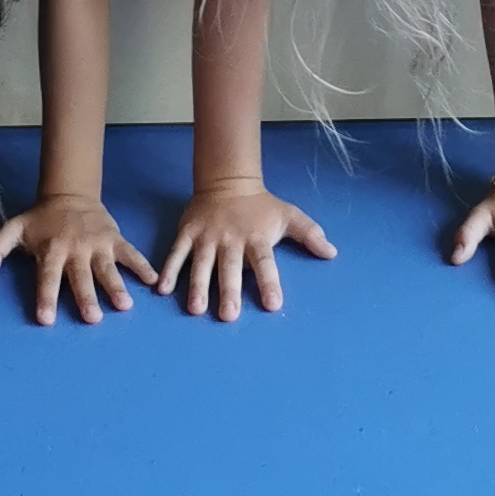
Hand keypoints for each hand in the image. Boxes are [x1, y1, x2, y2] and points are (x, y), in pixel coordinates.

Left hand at [0, 192, 159, 325]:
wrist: (70, 194)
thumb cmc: (40, 220)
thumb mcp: (12, 229)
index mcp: (51, 250)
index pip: (47, 277)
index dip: (45, 297)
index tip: (45, 320)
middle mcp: (75, 249)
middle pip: (80, 277)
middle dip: (86, 297)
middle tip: (92, 319)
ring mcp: (98, 244)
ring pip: (107, 268)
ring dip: (116, 286)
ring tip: (124, 307)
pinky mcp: (114, 239)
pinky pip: (130, 254)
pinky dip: (142, 266)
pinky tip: (152, 282)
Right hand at [156, 180, 335, 322]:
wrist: (228, 180)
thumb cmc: (260, 207)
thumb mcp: (287, 215)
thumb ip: (309, 234)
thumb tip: (332, 253)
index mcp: (256, 237)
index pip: (265, 262)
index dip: (270, 282)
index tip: (273, 305)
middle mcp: (231, 238)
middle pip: (231, 267)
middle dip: (230, 291)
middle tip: (229, 316)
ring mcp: (207, 236)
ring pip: (202, 263)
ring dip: (198, 286)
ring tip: (195, 310)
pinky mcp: (187, 233)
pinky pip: (176, 253)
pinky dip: (169, 270)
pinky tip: (162, 289)